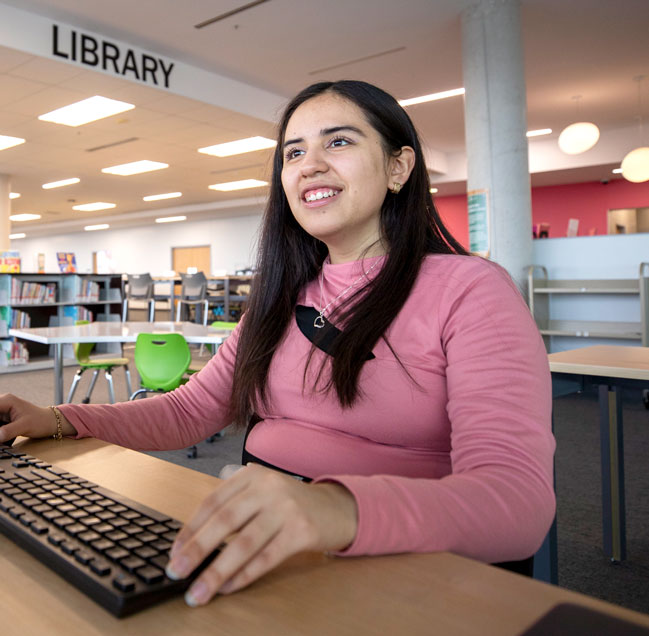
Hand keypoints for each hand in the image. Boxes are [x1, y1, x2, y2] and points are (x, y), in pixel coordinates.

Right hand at [0, 393, 76, 442]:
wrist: (52, 422)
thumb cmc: (41, 421)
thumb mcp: (25, 426)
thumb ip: (8, 431)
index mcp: (6, 400)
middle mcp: (3, 403)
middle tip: (0, 434)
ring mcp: (3, 410)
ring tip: (4, 435)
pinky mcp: (4, 418)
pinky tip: (2, 436)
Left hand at [166, 463, 357, 605]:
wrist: (337, 508)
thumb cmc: (291, 504)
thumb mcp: (262, 492)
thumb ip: (234, 506)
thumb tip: (192, 542)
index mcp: (252, 475)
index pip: (213, 501)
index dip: (190, 528)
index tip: (173, 552)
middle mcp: (268, 487)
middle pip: (225, 521)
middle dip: (196, 549)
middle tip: (175, 571)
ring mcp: (287, 508)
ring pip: (244, 543)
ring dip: (216, 571)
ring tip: (198, 592)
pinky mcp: (302, 531)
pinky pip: (266, 558)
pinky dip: (244, 576)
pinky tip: (228, 588)